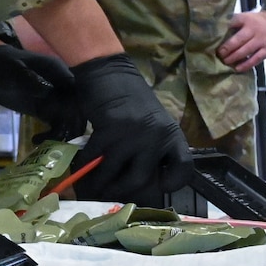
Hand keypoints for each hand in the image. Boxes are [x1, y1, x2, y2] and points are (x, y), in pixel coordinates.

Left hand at [0, 38, 86, 137]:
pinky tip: (36, 140)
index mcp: (57, 70)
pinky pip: (57, 125)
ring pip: (71, 119)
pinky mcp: (46, 110)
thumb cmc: (2, 64)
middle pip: (78, 107)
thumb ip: (27, 77)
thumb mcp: (11, 68)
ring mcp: (55, 99)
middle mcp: (62, 86)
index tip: (68, 120)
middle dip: (73, 124)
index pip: (77, 89)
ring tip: (45, 141)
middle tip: (58, 137)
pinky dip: (52, 135)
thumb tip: (46, 90)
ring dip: (64, 133)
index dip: (78, 105)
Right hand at [64, 53, 193, 201]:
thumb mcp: (153, 121)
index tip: (158, 184)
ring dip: (101, 184)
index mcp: (171, 134)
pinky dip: (86, 167)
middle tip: (113, 193)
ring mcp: (131, 135)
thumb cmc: (131, 97)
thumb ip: (154, 145)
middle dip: (124, 190)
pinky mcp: (108, 131)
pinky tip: (81, 170)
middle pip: (141, 179)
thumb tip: (144, 177)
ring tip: (93, 189)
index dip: (172, 183)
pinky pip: (95, 158)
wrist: (109, 72)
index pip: (184, 168)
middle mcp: (155, 137)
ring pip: (115, 173)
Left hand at [218, 10, 265, 71]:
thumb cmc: (257, 23)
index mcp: (245, 19)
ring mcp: (261, 40)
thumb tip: (215, 34)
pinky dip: (246, 64)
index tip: (211, 39)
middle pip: (237, 40)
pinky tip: (237, 68)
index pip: (231, 24)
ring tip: (225, 62)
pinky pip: (255, 59)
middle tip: (218, 54)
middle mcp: (253, 29)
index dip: (221, 31)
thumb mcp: (247, 18)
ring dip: (233, 57)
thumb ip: (234, 24)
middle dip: (226, 48)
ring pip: (245, 50)